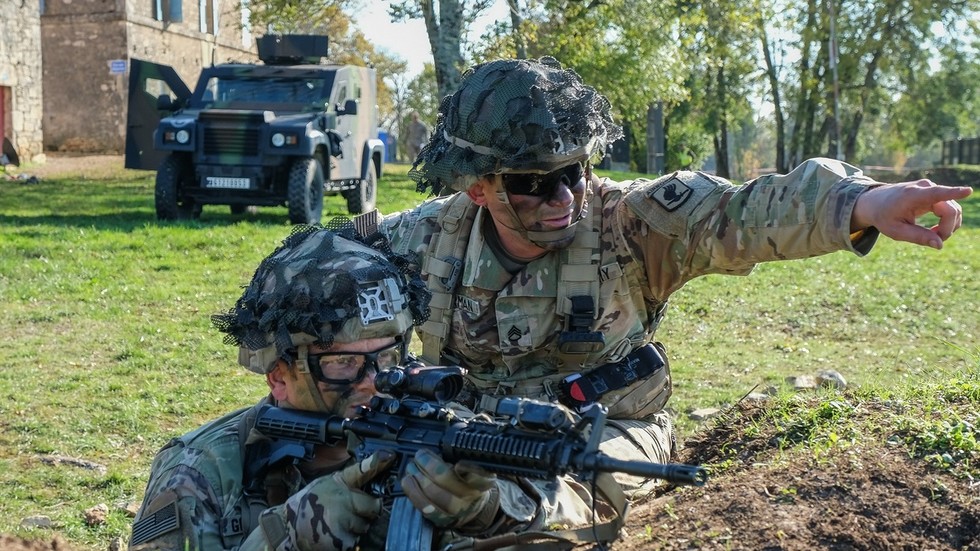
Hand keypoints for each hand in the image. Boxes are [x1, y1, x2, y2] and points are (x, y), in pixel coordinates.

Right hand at [277, 450, 394, 550]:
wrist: (289, 526)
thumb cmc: (311, 502)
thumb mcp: (330, 481)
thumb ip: (355, 474)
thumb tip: (381, 458)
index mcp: (341, 484)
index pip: (364, 470)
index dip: (378, 462)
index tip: (389, 455)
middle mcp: (343, 501)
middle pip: (374, 507)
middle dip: (366, 511)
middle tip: (349, 511)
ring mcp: (342, 522)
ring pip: (365, 526)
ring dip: (357, 528)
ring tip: (338, 523)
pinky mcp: (340, 542)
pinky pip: (356, 541)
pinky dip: (348, 540)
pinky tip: (336, 534)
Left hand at [401, 449, 498, 530]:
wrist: (470, 507)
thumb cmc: (468, 480)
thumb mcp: (473, 466)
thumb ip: (460, 455)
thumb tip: (439, 443)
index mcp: (482, 480)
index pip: (479, 476)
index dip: (469, 470)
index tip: (459, 464)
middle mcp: (470, 496)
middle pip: (446, 478)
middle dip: (428, 463)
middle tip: (421, 455)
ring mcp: (456, 510)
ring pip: (432, 493)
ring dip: (417, 476)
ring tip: (412, 466)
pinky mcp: (442, 520)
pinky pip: (424, 508)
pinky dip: (413, 492)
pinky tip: (409, 481)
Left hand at [851, 180, 971, 248]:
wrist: (874, 202)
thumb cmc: (883, 216)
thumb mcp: (895, 231)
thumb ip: (918, 237)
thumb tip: (940, 245)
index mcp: (913, 195)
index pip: (938, 193)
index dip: (954, 193)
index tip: (968, 191)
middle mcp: (926, 188)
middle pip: (951, 210)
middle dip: (947, 229)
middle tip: (934, 240)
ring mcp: (932, 189)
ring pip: (954, 210)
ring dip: (948, 226)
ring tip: (931, 235)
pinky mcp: (935, 194)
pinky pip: (950, 209)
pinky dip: (946, 222)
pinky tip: (934, 230)